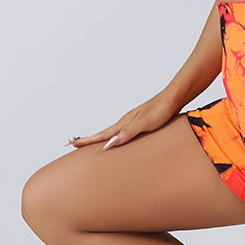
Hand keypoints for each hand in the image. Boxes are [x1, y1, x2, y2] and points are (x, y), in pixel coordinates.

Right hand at [65, 90, 179, 150]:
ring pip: (112, 133)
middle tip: (73, 145)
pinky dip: (114, 138)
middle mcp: (125, 122)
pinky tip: (117, 140)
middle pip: (103, 133)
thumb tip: (109, 144)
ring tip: (91, 144)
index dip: (86, 141)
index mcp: (124, 123)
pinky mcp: (140, 123)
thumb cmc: (160, 110)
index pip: (101, 135)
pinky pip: (122, 133)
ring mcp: (132, 122)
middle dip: (88, 140)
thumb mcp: (144, 123)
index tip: (71, 144)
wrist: (173, 99)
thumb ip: (127, 133)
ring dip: (100, 139)